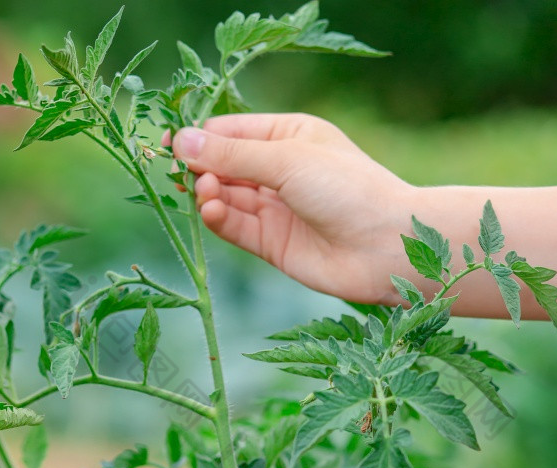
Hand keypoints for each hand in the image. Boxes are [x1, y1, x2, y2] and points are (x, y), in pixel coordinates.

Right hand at [167, 113, 411, 304]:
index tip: (171, 141)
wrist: (385, 247)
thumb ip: (233, 155)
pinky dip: (219, 218)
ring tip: (205, 191)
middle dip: (200, 166)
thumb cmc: (347, 189)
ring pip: (226, 197)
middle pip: (224, 165)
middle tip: (177, 170)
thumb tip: (181, 142)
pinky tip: (210, 209)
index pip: (232, 131)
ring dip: (209, 193)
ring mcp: (276, 209)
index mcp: (289, 136)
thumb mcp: (288, 160)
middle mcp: (281, 171)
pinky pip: (235, 227)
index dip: (200, 137)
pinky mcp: (272, 244)